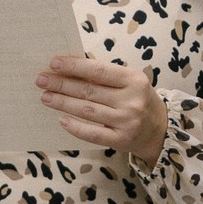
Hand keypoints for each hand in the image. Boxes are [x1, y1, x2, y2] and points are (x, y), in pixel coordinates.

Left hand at [38, 54, 168, 164]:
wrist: (160, 129)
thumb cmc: (138, 99)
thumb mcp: (129, 82)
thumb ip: (104, 75)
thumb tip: (69, 68)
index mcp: (134, 80)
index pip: (99, 71)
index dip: (75, 66)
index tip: (54, 63)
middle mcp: (131, 100)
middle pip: (89, 91)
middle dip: (62, 84)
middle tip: (42, 80)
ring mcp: (126, 122)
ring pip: (87, 111)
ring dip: (63, 103)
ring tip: (46, 97)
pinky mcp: (121, 140)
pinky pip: (93, 133)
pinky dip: (75, 127)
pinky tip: (61, 119)